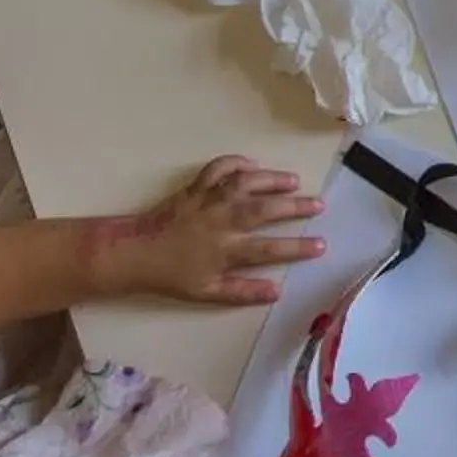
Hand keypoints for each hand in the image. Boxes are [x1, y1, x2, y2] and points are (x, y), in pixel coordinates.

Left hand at [99, 157, 324, 305]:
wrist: (135, 252)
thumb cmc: (172, 275)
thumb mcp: (207, 292)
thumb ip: (242, 292)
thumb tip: (277, 291)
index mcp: (226, 250)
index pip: (269, 250)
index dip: (298, 247)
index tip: (321, 245)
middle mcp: (222, 221)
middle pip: (265, 210)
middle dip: (295, 206)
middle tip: (318, 204)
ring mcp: (209, 200)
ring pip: (246, 184)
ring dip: (272, 180)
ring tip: (294, 181)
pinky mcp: (195, 188)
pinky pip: (218, 169)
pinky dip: (236, 163)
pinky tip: (251, 165)